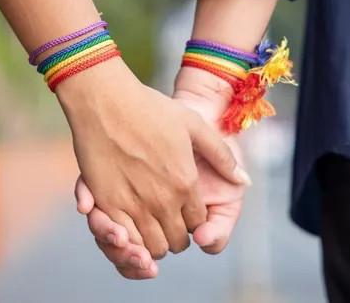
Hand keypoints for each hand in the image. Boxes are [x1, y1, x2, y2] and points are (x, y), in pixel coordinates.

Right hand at [57, 58, 247, 259]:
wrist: (106, 101)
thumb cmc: (149, 108)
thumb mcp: (194, 124)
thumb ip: (221, 155)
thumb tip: (244, 179)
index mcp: (186, 183)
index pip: (198, 223)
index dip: (193, 221)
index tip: (184, 211)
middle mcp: (163, 200)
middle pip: (176, 242)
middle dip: (175, 235)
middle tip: (167, 221)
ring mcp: (134, 205)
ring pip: (152, 247)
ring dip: (153, 242)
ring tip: (149, 225)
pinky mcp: (107, 204)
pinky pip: (124, 241)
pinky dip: (130, 241)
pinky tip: (129, 226)